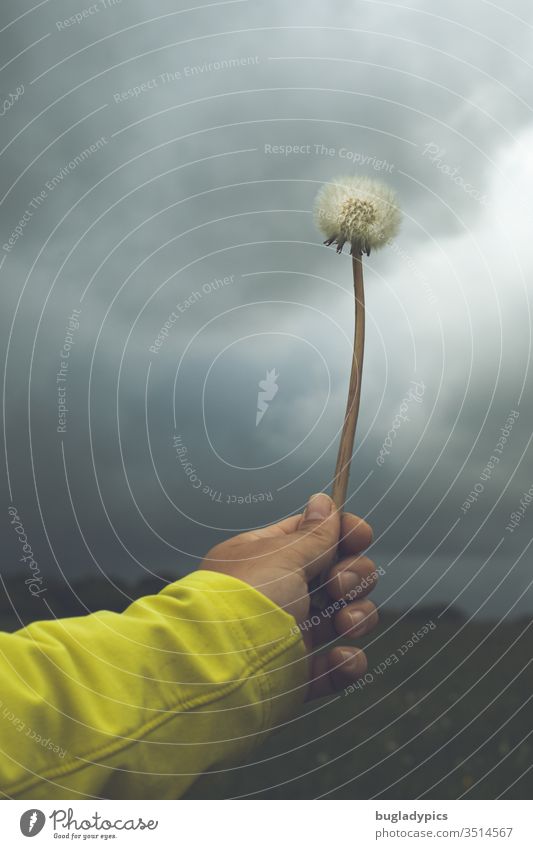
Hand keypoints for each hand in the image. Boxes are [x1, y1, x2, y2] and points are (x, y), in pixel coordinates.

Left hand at [200, 492, 378, 698]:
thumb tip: (324, 501)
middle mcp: (282, 593)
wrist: (221, 669)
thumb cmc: (247, 600)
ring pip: (347, 617)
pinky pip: (338, 666)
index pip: (317, 536)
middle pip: (341, 575)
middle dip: (354, 576)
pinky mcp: (300, 674)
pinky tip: (340, 657)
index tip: (360, 536)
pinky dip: (348, 663)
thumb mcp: (283, 556)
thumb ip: (313, 533)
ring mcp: (292, 635)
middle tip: (337, 586)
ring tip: (343, 624)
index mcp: (270, 558)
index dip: (345, 534)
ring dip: (358, 616)